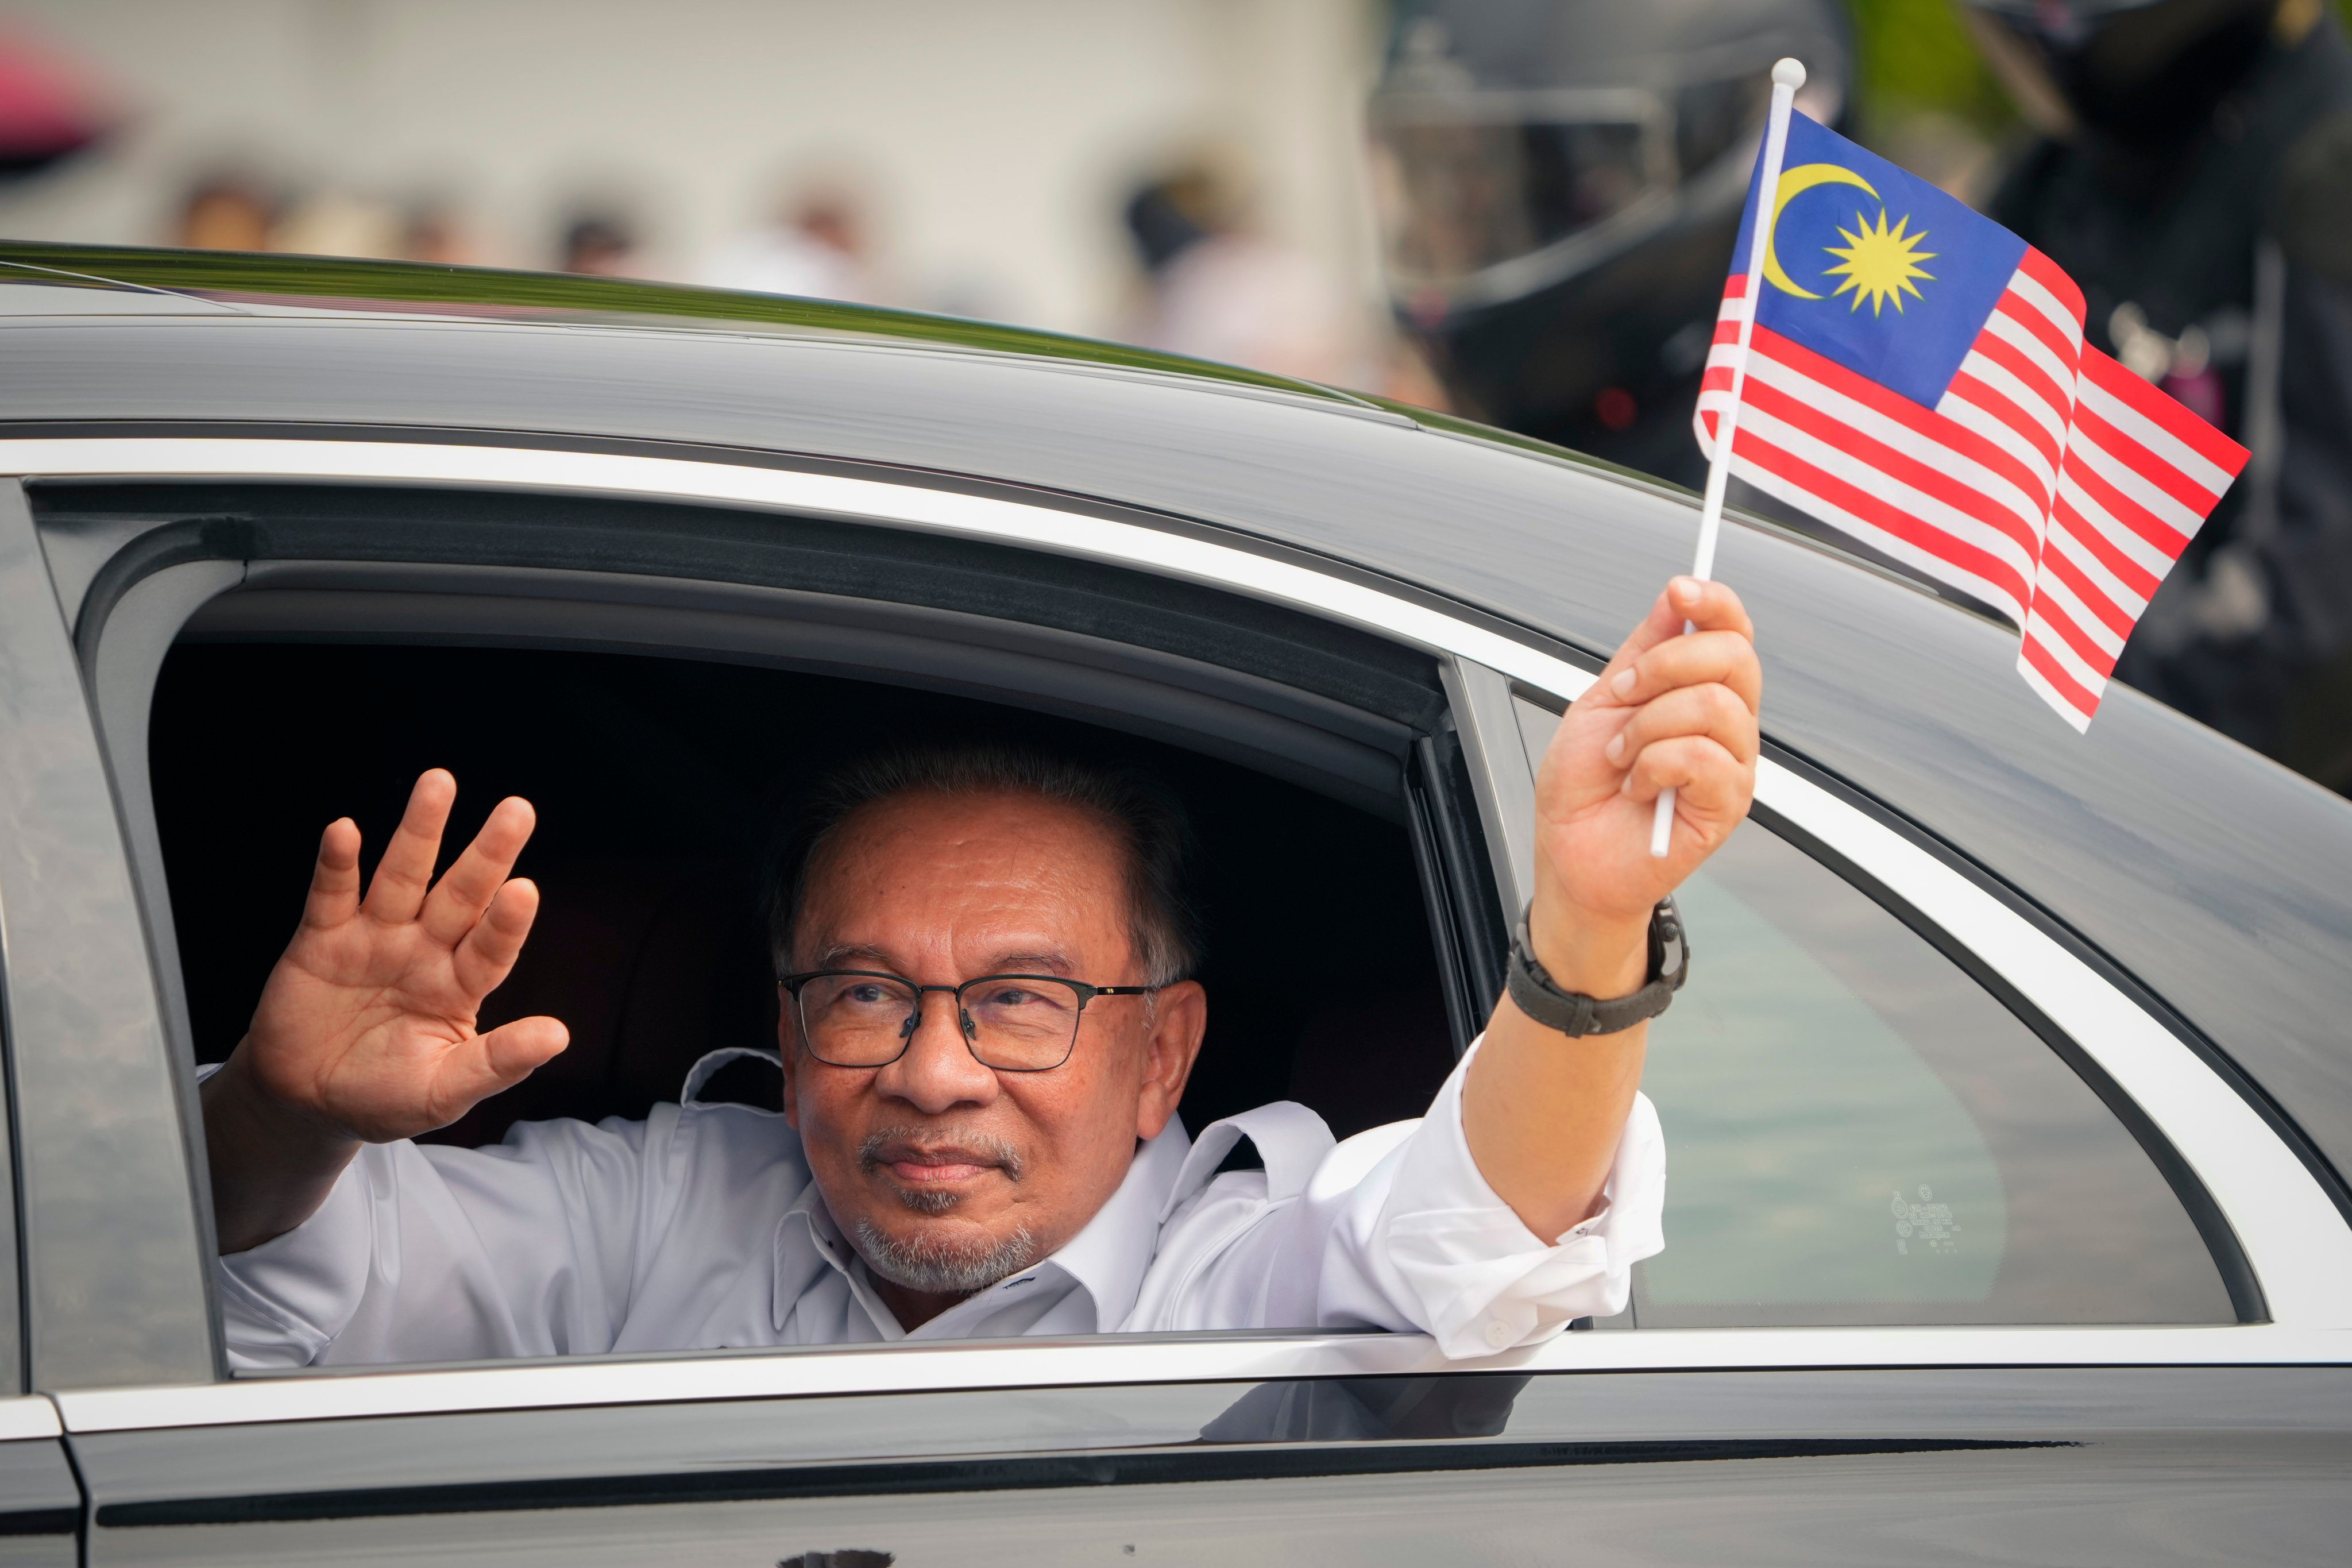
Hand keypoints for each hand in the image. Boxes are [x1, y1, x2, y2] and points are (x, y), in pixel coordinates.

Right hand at [226, 769, 567, 1143]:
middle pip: (461, 894)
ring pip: (402, 876)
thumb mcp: (442, 1092)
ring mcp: (375, 938)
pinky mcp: (321, 939)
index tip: (526, 890)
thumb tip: (559, 1036)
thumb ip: (496, 1063)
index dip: (507, 921)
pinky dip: (337, 863)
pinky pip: (331, 895)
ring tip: (439, 783)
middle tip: (519, 810)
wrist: (306, 1103)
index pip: (492, 946)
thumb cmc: (381, 1096)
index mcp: (460, 985)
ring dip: (419, 831)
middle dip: (488, 853)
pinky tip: (346, 831)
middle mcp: (424, 950)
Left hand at [1529, 577, 1759, 979]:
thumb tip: (1677, 596)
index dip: (1715, 602)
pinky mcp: (1729, 804)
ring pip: (1715, 705)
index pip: (1733, 630)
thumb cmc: (1585, 785)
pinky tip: (1637, 787)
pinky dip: (1654, 765)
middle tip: (1624, 696)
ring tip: (1623, 756)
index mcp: (1700, 690)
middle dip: (1666, 664)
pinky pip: (1703, 756)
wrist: (1570, 853)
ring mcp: (1733, 763)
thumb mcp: (1602, 703)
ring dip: (1648, 725)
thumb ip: (1644, 650)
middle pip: (1736, 656)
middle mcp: (1727, 723)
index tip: (1680, 589)